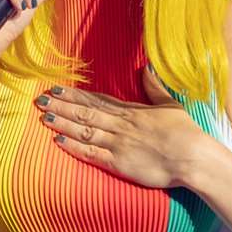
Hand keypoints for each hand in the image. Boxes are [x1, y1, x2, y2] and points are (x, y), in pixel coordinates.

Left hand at [34, 64, 203, 188]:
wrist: (192, 156)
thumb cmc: (185, 133)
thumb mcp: (171, 105)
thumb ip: (155, 88)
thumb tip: (147, 68)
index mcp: (131, 111)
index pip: (97, 100)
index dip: (75, 95)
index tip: (57, 89)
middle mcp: (120, 125)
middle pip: (85, 112)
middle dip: (61, 106)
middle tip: (40, 100)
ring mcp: (118, 143)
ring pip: (84, 130)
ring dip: (63, 123)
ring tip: (44, 117)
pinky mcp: (119, 163)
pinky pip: (92, 153)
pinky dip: (75, 147)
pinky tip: (59, 141)